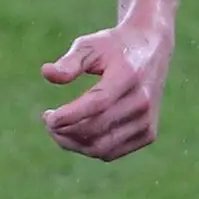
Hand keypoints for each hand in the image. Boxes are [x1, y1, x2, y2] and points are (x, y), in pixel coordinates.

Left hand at [41, 25, 169, 160]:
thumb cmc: (113, 46)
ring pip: (102, 147)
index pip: (97, 104)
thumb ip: (70, 62)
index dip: (69, 115)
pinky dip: (89, 148)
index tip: (48, 117)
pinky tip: (76, 134)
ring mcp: (147, 120)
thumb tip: (46, 73)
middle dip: (65, 131)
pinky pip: (111, 152)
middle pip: (97, 129)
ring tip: (58, 130)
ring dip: (73, 144)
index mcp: (129, 75)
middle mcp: (142, 101)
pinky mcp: (148, 134)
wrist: (152, 49)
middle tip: (48, 122)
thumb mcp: (90, 45)